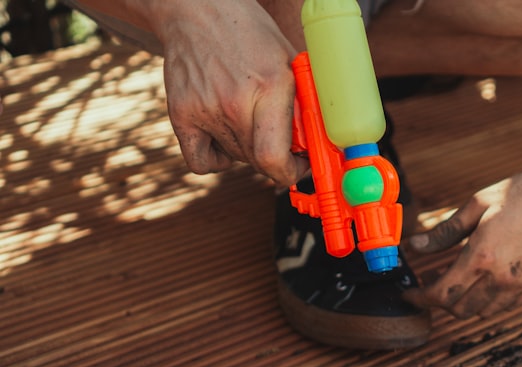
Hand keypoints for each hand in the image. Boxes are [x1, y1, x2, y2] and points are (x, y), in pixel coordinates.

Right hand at [154, 0, 307, 184]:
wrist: (197, 10)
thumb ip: (303, 104)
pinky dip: (216, 159)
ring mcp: (204, 111)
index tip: (299, 166)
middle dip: (275, 157)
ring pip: (236, 160)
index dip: (291, 172)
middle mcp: (235, 103)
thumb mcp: (289, 62)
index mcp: (270, 88)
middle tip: (280, 140)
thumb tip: (318, 144)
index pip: (274, 158)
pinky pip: (202, 162)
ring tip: (249, 119)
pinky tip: (225, 137)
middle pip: (258, 161)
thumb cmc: (250, 35)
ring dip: (248, 151)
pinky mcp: (181, 115)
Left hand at [403, 144, 521, 318]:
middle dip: (439, 302)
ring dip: (464, 304)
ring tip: (456, 283)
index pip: (442, 293)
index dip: (420, 298)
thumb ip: (445, 231)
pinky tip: (484, 282)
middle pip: (460, 309)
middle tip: (431, 285)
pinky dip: (488, 302)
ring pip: (483, 312)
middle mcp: (502, 278)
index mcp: (482, 255)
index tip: (410, 294)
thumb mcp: (478, 204)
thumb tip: (415, 245)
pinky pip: (506, 306)